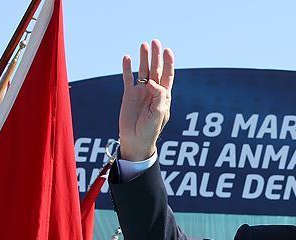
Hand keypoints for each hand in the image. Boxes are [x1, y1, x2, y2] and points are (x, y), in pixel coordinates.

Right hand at [119, 39, 173, 160]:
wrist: (136, 140)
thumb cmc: (150, 130)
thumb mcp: (159, 114)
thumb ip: (159, 97)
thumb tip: (153, 82)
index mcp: (163, 95)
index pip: (167, 75)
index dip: (168, 63)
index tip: (168, 51)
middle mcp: (153, 91)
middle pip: (155, 69)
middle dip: (156, 56)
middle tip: (155, 42)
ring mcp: (141, 92)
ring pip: (142, 71)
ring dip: (143, 58)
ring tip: (143, 45)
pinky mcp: (129, 94)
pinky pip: (128, 78)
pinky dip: (127, 68)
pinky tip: (127, 58)